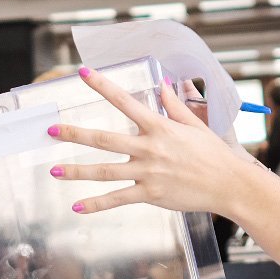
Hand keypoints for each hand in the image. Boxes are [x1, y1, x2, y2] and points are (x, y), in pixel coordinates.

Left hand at [48, 69, 255, 216]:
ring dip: (76, 170)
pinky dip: (95, 204)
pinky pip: (117, 199)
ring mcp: (147, 172)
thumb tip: (164, 84)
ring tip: (54, 170)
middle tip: (50, 129)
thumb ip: (174, 105)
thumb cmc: (213, 154)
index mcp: (159, 127)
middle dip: (74, 133)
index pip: (124, 100)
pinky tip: (76, 206)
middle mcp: (149, 147)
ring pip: (104, 171)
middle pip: (103, 138)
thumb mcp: (194, 125)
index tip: (82, 72)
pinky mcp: (150, 193)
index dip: (101, 85)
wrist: (229, 184)